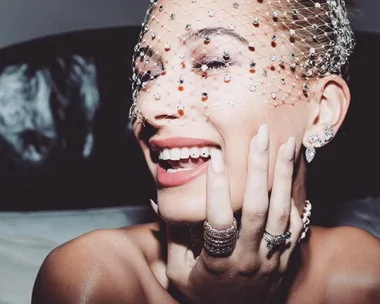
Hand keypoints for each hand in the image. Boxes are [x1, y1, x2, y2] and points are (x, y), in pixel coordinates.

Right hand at [159, 125, 303, 303]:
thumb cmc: (203, 293)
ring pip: (281, 211)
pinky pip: (295, 224)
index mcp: (218, 262)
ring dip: (283, 175)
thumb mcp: (179, 272)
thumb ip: (173, 236)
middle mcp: (249, 258)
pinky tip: (291, 172)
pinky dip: (293, 196)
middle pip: (256, 208)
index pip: (219, 220)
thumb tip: (159, 202)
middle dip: (258, 168)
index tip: (216, 157)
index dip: (216, 188)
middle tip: (260, 135)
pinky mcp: (285, 258)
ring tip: (286, 143)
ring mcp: (271, 258)